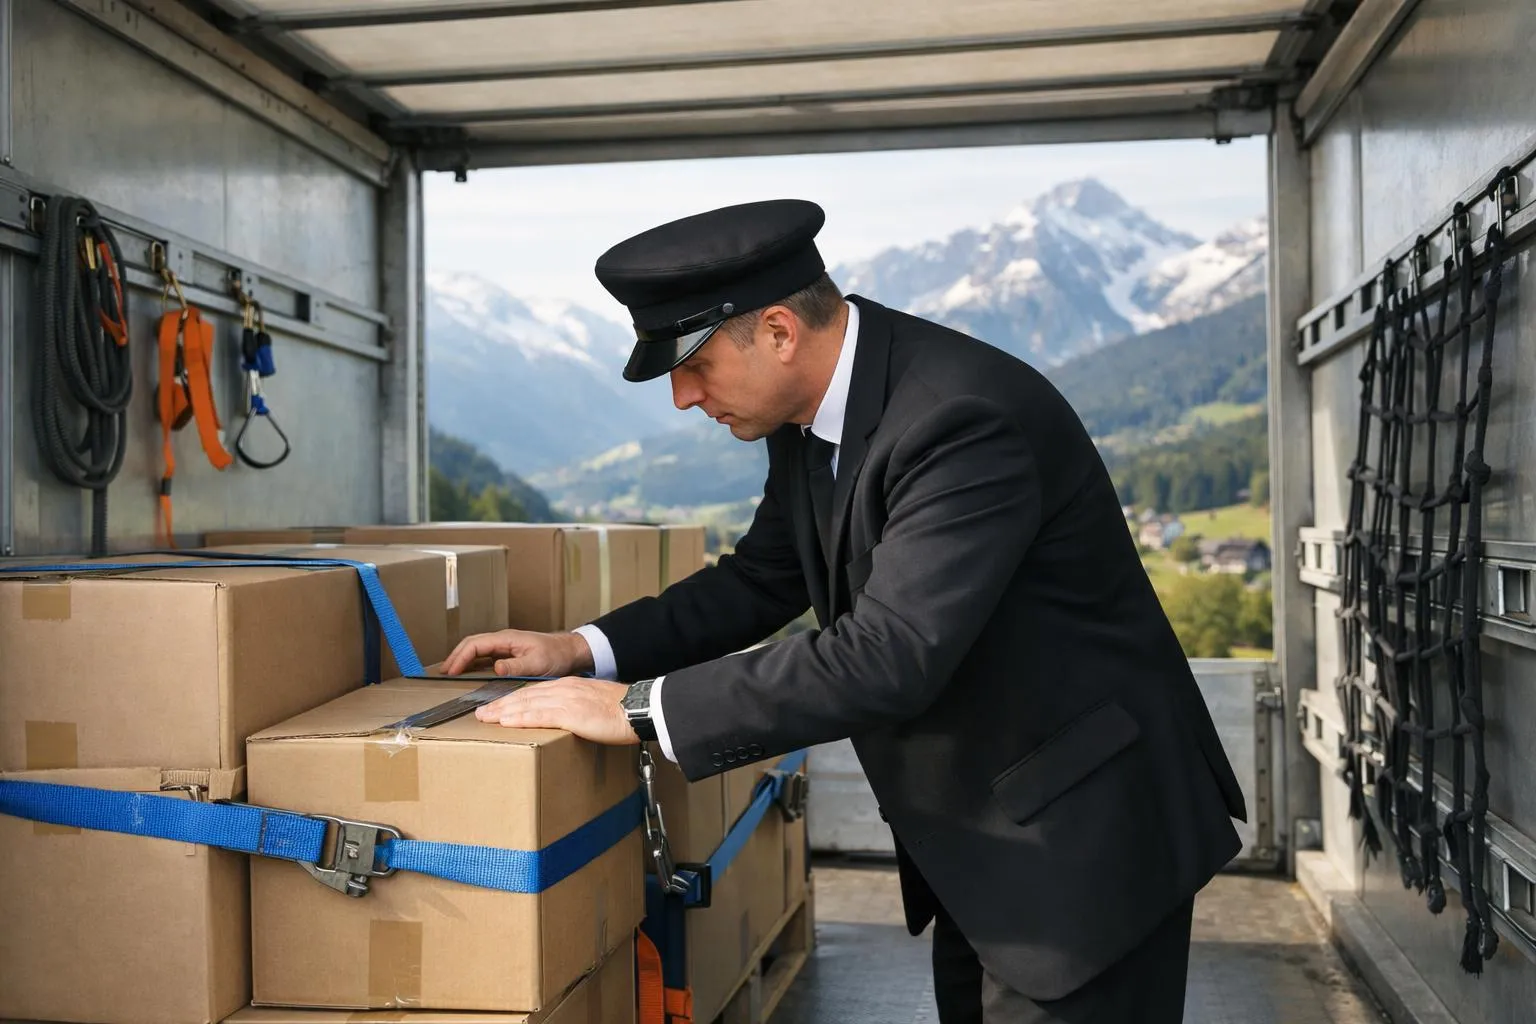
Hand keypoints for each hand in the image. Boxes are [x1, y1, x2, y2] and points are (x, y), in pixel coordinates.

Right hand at [441, 628, 593, 677]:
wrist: (570, 652)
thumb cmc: (556, 655)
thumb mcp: (538, 662)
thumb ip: (516, 665)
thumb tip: (495, 668)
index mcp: (507, 639)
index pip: (475, 644)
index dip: (460, 657)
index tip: (450, 671)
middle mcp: (503, 641)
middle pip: (471, 645)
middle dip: (455, 658)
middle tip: (442, 674)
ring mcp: (505, 647)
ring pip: (476, 651)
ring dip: (461, 660)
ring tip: (449, 674)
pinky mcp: (508, 655)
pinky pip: (485, 658)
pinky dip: (472, 665)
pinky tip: (467, 674)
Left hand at [473, 677, 637, 744]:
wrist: (639, 709)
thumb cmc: (622, 711)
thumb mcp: (595, 705)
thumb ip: (578, 710)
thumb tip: (569, 722)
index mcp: (570, 687)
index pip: (535, 692)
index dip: (514, 699)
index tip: (499, 706)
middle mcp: (564, 689)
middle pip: (525, 696)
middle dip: (501, 704)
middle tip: (482, 712)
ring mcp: (566, 700)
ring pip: (527, 704)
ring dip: (504, 711)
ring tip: (486, 718)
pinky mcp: (570, 713)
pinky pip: (539, 716)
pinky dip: (520, 718)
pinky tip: (507, 722)